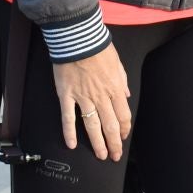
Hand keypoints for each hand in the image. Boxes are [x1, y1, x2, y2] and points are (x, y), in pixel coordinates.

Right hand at [52, 43, 131, 160]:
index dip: (124, 129)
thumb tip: (126, 94)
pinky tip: (72, 144)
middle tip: (114, 155)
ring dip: (97, 142)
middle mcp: (101, 96)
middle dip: (114, 143)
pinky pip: (68, 117)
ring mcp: (83, 97)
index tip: (123, 137)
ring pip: (92, 125)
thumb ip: (122, 80)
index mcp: (115, 88)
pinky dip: (69, 132)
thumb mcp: (117, 62)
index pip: (123, 115)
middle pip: (110, 125)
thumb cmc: (97, 46)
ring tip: (100, 155)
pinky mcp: (66, 95)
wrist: (77, 37)